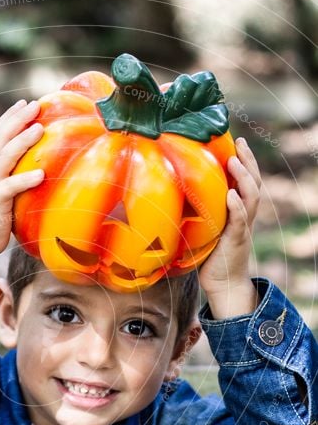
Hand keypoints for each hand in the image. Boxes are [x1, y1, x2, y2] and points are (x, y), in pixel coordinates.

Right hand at [0, 99, 44, 277]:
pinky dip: (25, 179)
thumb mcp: (3, 193)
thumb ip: (15, 179)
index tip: (25, 102)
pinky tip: (41, 174)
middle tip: (36, 104)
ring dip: (22, 141)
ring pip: (5, 156)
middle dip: (18, 118)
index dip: (10, 116)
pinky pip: (11, 187)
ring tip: (40, 129)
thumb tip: (40, 172)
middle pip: (1, 137)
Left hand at [197, 137, 261, 316]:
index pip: (246, 180)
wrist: (223, 284)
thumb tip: (169, 194)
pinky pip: (240, 221)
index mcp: (238, 210)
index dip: (244, 161)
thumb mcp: (204, 228)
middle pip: (254, 182)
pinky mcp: (236, 241)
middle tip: (240, 142)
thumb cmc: (210, 256)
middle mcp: (244, 215)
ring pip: (251, 197)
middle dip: (249, 161)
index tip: (237, 141)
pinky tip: (231, 195)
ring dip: (243, 178)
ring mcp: (242, 227)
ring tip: (234, 162)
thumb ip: (197, 211)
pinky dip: (237, 207)